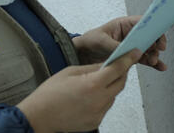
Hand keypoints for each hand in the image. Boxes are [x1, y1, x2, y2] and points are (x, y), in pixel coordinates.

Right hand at [17, 49, 140, 132]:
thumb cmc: (50, 93)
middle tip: (117, 64)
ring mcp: (98, 113)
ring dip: (111, 86)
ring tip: (97, 81)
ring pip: (114, 95)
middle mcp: (99, 100)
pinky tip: (90, 94)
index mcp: (92, 84)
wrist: (39, 116)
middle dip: (121, 72)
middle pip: (120, 83)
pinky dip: (103, 98)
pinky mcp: (96, 121)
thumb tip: (106, 65)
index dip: (127, 59)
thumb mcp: (70, 72)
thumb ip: (91, 68)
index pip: (117, 69)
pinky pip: (106, 106)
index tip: (135, 52)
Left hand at [72, 16, 166, 70]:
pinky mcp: (130, 56)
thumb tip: (128, 51)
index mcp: (124, 24)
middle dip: (155, 43)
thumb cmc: (90, 40)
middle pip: (149, 36)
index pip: (143, 23)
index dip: (153, 28)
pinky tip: (160, 67)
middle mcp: (130, 34)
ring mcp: (131, 45)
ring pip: (148, 48)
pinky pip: (144, 58)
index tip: (158, 37)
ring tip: (153, 61)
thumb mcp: (101, 41)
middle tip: (156, 51)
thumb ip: (115, 46)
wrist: (83, 53)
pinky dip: (152, 63)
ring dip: (154, 54)